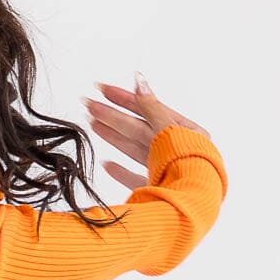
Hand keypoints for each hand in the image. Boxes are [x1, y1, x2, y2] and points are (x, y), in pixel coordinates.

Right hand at [81, 71, 211, 191]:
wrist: (190, 198)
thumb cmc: (187, 162)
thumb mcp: (167, 127)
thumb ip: (150, 107)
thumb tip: (139, 81)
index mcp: (185, 132)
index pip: (150, 109)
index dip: (126, 98)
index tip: (103, 90)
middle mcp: (175, 149)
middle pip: (138, 128)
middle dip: (112, 116)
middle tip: (89, 105)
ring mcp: (165, 170)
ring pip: (135, 149)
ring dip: (113, 136)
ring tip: (92, 123)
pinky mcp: (156, 189)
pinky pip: (135, 177)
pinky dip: (121, 171)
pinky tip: (107, 164)